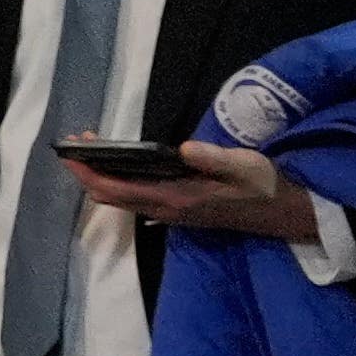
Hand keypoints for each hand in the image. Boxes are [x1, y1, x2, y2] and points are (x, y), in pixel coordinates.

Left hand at [75, 134, 319, 244]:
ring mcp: (171, 213)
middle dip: (87, 171)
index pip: (116, 189)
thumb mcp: (244, 165)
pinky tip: (120, 164)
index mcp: (176, 198)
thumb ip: (214, 158)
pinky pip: (135, 198)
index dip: (88, 172)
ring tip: (91, 149)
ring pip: (121, 199)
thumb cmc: (265, 185)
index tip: (69, 151)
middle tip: (75, 142)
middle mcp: (166, 210)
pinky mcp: (178, 210)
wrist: (286, 213)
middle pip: (110, 196)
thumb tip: (185, 149)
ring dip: (101, 177)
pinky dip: (118, 182)